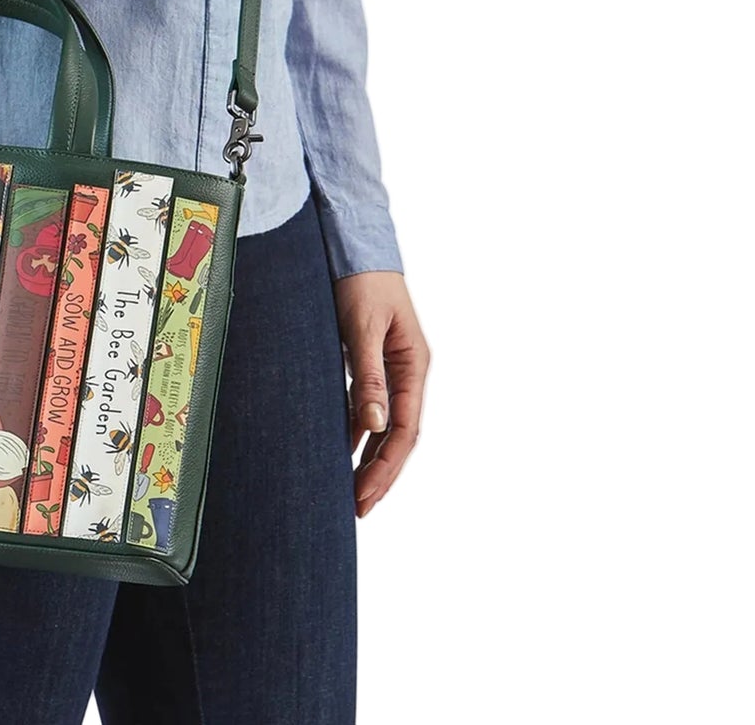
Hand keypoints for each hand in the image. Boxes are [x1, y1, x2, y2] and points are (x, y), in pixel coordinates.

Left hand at [333, 270, 429, 517]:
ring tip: (350, 491)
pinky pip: (368, 404)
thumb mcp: (363, 327)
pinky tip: (340, 448)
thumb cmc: (362, 282)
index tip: (365, 496)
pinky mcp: (371, 361)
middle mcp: (407, 371)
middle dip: (379, 473)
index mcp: (414, 366)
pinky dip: (356, 429)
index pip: (405, 430)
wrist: (354, 246)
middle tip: (357, 508)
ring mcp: (390, 368)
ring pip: (384, 424)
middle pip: (398, 435)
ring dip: (369, 456)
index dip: (386, 467)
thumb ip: (369, 376)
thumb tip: (372, 425)